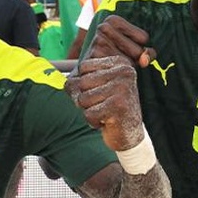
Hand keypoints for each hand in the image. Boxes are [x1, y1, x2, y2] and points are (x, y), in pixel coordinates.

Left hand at [66, 15, 153, 150]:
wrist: (129, 134)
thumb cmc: (109, 108)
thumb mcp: (95, 88)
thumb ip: (78, 81)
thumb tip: (68, 83)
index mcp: (119, 63)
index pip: (83, 66)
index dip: (83, 84)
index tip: (100, 92)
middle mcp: (124, 72)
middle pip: (82, 83)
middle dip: (86, 99)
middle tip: (102, 105)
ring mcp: (122, 88)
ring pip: (83, 99)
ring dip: (90, 110)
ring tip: (105, 112)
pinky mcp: (118, 106)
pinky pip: (88, 114)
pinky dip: (93, 122)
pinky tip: (107, 121)